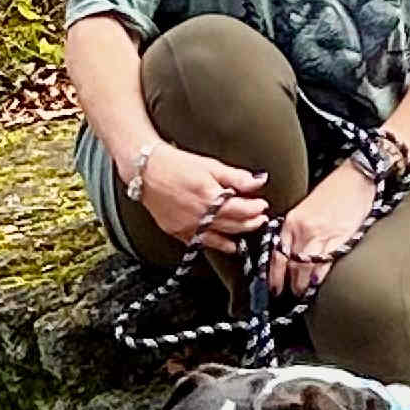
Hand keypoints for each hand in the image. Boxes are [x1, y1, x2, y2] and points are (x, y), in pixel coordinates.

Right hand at [138, 145, 268, 245]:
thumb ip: (236, 177)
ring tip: (246, 229)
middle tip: (260, 219)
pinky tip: (225, 243)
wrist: (146, 171)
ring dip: (236, 235)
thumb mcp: (210, 165)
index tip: (262, 205)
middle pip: (233, 225)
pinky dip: (216, 244)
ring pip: (220, 238)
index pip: (242, 209)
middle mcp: (200, 216)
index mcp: (210, 197)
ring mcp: (188, 227)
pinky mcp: (177, 232)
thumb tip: (258, 182)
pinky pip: (201, 243)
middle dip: (250, 222)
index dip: (256, 208)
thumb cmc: (176, 165)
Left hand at [271, 159, 380, 295]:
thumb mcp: (307, 208)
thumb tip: (292, 253)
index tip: (274, 288)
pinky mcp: (340, 239)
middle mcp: (302, 229)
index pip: (276, 254)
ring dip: (303, 285)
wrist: (357, 177)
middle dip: (289, 285)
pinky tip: (318, 284)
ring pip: (304, 269)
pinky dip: (320, 277)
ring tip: (304, 293)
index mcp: (292, 221)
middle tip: (290, 295)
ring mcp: (321, 235)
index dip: (273, 275)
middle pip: (289, 265)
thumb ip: (297, 230)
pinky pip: (325, 264)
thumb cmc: (335, 191)